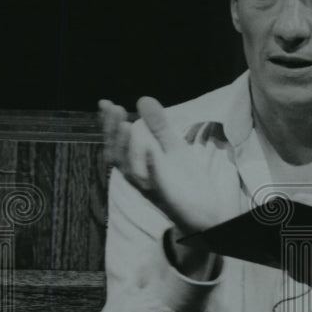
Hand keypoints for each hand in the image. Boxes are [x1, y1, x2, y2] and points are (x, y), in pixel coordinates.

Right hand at [98, 96, 216, 236]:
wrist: (206, 212)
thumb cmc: (185, 181)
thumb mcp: (173, 147)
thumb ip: (158, 126)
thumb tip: (142, 98)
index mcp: (137, 165)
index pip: (116, 144)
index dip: (108, 125)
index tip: (105, 103)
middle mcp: (138, 178)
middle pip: (117, 156)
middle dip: (113, 132)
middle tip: (115, 109)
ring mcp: (152, 189)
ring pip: (131, 171)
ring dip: (126, 148)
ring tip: (125, 125)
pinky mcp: (167, 197)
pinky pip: (155, 183)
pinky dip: (151, 166)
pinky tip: (151, 148)